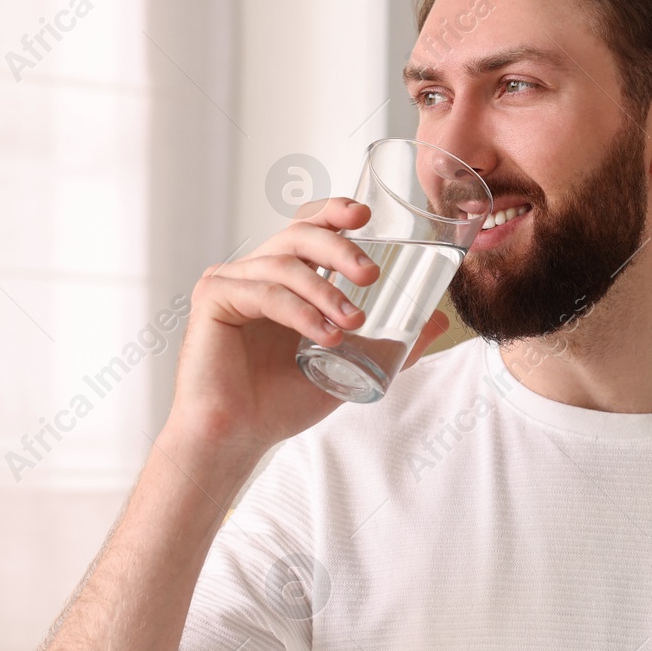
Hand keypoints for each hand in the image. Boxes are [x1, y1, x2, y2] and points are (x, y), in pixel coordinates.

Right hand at [166, 198, 451, 454]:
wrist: (238, 438)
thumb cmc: (281, 403)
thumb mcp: (348, 366)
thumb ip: (391, 343)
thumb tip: (438, 321)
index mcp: (283, 279)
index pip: (308, 228)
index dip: (334, 213)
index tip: (366, 217)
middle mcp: (254, 272)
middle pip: (299, 235)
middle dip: (340, 248)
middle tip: (371, 275)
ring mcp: (230, 282)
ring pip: (285, 265)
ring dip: (325, 291)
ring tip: (352, 322)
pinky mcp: (213, 298)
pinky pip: (264, 293)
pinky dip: (300, 312)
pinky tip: (325, 336)